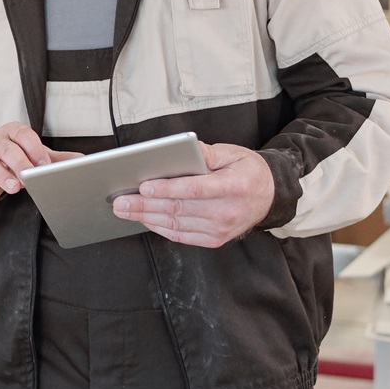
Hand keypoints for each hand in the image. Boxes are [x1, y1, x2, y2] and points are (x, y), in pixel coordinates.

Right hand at [0, 122, 75, 208]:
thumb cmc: (11, 158)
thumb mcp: (32, 155)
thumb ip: (54, 158)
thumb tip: (81, 160)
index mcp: (13, 133)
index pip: (23, 135)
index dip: (34, 148)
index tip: (44, 164)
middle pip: (7, 149)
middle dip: (19, 162)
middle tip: (29, 176)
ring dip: (2, 176)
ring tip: (14, 188)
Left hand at [112, 141, 275, 246]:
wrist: (269, 196)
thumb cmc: (247, 171)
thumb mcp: (232, 153)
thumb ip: (206, 153)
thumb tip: (183, 149)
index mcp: (234, 187)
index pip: (195, 190)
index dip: (167, 189)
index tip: (143, 186)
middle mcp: (227, 212)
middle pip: (179, 209)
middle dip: (145, 205)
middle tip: (120, 200)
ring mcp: (221, 230)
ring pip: (176, 224)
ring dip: (146, 217)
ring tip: (124, 209)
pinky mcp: (214, 239)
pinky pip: (181, 235)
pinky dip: (159, 227)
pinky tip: (144, 219)